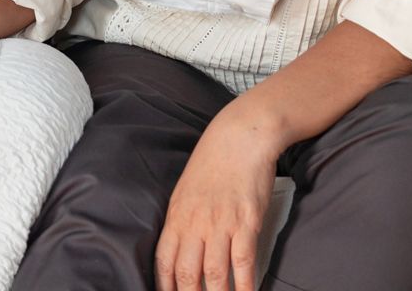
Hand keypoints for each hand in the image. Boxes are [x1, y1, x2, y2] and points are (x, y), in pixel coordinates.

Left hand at [157, 112, 278, 290]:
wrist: (242, 136)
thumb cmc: (215, 161)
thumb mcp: (186, 190)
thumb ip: (182, 221)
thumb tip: (181, 248)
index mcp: (177, 217)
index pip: (164, 264)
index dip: (166, 288)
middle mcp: (196, 224)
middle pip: (187, 275)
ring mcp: (221, 224)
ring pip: (214, 275)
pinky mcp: (247, 222)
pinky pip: (243, 262)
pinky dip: (244, 285)